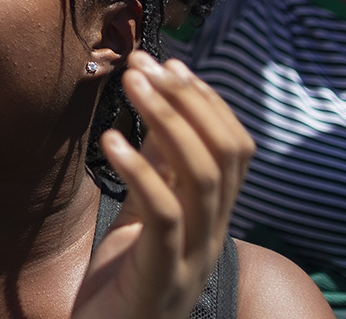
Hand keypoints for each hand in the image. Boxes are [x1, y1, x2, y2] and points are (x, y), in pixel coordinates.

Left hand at [73, 52, 253, 318]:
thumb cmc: (121, 283)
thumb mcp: (141, 218)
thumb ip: (157, 171)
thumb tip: (159, 105)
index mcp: (212, 220)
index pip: (234, 148)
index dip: (207, 101)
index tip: (168, 61)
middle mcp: (213, 236)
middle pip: (226, 154)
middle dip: (190, 101)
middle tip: (148, 63)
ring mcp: (193, 258)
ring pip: (203, 177)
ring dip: (167, 121)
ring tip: (131, 84)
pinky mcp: (163, 277)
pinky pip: (165, 215)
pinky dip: (142, 172)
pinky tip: (111, 141)